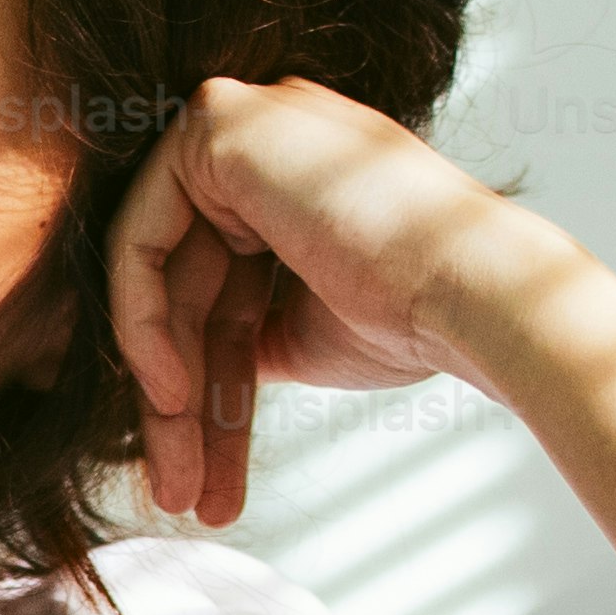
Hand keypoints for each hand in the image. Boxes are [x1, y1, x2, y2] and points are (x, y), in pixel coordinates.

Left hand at [99, 74, 534, 528]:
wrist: (476, 297)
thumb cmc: (416, 319)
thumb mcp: (303, 332)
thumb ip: (239, 331)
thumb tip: (181, 375)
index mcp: (294, 176)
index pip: (217, 284)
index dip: (200, 380)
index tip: (198, 472)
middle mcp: (265, 136)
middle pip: (187, 288)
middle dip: (179, 404)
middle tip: (181, 493)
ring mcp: (243, 121)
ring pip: (158, 279)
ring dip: (164, 392)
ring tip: (180, 484)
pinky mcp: (220, 123)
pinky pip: (140, 238)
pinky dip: (143, 323)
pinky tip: (172, 397)